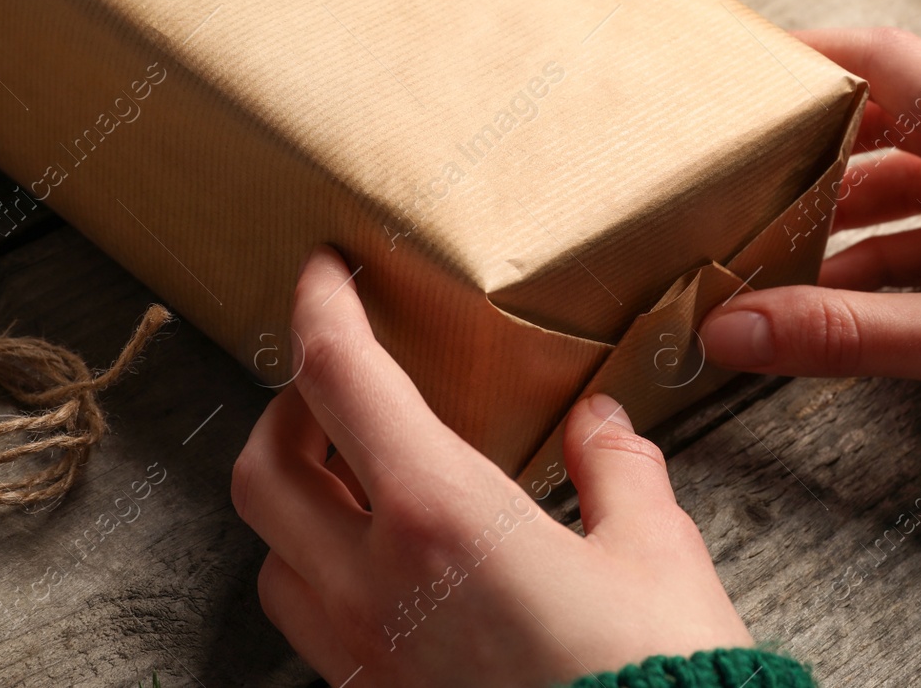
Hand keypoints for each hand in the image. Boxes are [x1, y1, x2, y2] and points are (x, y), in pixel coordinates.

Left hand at [233, 247, 751, 687]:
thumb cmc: (656, 677)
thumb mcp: (656, 554)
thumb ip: (615, 471)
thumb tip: (598, 423)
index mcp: (441, 517)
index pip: (340, 380)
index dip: (320, 310)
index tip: (322, 272)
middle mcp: (376, 586)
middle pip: (264, 471)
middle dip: (288, 410)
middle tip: (340, 385)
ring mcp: (365, 658)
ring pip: (270, 556)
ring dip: (294, 500)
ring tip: (355, 475)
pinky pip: (312, 628)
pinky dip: (321, 574)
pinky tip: (388, 568)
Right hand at [702, 27, 920, 444]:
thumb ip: (848, 334)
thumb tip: (734, 329)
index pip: (893, 63)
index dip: (810, 59)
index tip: (739, 69)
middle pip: (892, 123)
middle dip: (814, 154)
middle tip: (738, 174)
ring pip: (910, 183)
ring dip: (844, 218)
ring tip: (770, 247)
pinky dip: (881, 259)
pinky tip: (828, 296)